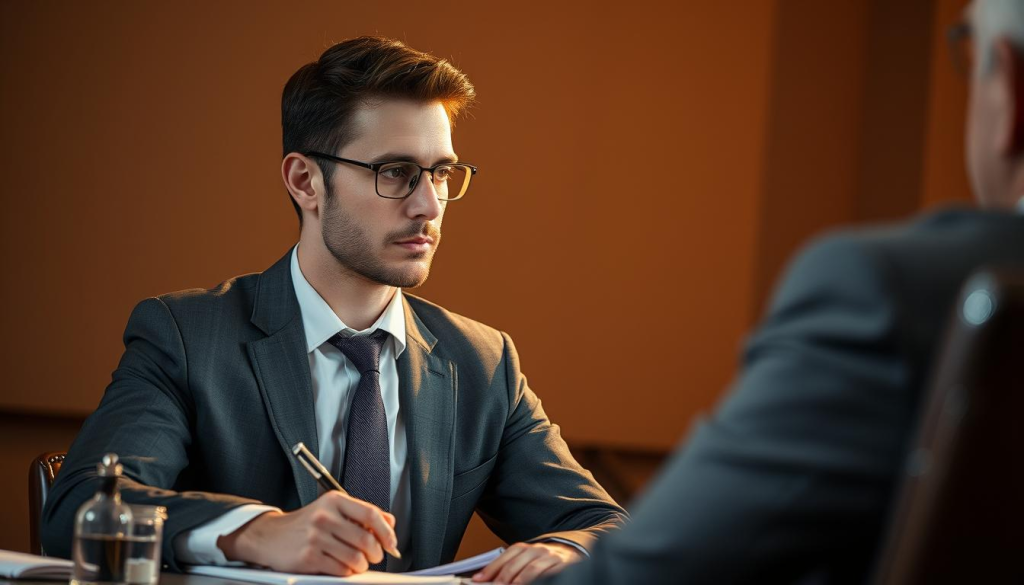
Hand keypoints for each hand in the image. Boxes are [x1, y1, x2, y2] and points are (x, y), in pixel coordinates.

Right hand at [217, 491, 397, 575]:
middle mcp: (325, 517)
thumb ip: (361, 513)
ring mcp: (316, 537)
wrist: (270, 535)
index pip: (371, 514)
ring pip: (356, 558)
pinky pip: (341, 570)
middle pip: (366, 539)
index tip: (392, 542)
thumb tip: (390, 523)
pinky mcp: (309, 557)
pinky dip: (347, 572)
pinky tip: (343, 567)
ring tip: (358, 563)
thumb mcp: (332, 509)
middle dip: (376, 553)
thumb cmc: (306, 523)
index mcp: (334, 501)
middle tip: (374, 556)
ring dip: (362, 565)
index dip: (387, 531)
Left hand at [472, 542, 582, 583]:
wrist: (574, 555)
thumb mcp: (529, 561)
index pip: (507, 555)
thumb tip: (486, 578)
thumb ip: (512, 567)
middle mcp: (539, 550)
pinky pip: (548, 575)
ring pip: (532, 569)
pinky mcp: (564, 567)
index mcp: (528, 548)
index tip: (478, 579)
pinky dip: (539, 580)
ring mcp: (552, 558)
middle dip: (503, 577)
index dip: (492, 567)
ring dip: (519, 581)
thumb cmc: (546, 563)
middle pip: (517, 563)